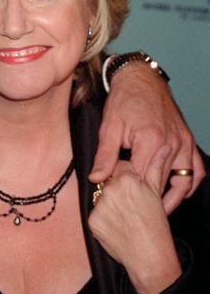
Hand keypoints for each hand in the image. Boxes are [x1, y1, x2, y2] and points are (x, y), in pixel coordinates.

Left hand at [89, 147, 181, 293]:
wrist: (148, 257)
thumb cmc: (155, 225)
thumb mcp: (155, 193)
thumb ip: (155, 166)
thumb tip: (163, 148)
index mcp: (128, 180)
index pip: (120, 166)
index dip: (127, 175)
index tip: (132, 186)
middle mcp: (111, 190)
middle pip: (108, 181)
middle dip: (117, 188)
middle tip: (129, 204)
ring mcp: (100, 205)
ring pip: (100, 196)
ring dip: (109, 203)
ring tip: (124, 217)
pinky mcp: (92, 220)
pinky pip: (94, 213)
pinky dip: (103, 218)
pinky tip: (115, 225)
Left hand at [90, 63, 204, 213]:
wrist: (141, 78)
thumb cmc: (124, 100)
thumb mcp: (109, 127)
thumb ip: (105, 156)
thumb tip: (97, 179)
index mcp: (151, 141)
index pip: (141, 180)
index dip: (130, 195)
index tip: (119, 205)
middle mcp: (171, 144)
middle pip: (162, 183)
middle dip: (149, 201)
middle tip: (137, 215)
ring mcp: (183, 142)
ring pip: (184, 182)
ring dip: (172, 199)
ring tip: (157, 213)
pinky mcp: (188, 140)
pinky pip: (197, 169)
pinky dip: (190, 184)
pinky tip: (179, 194)